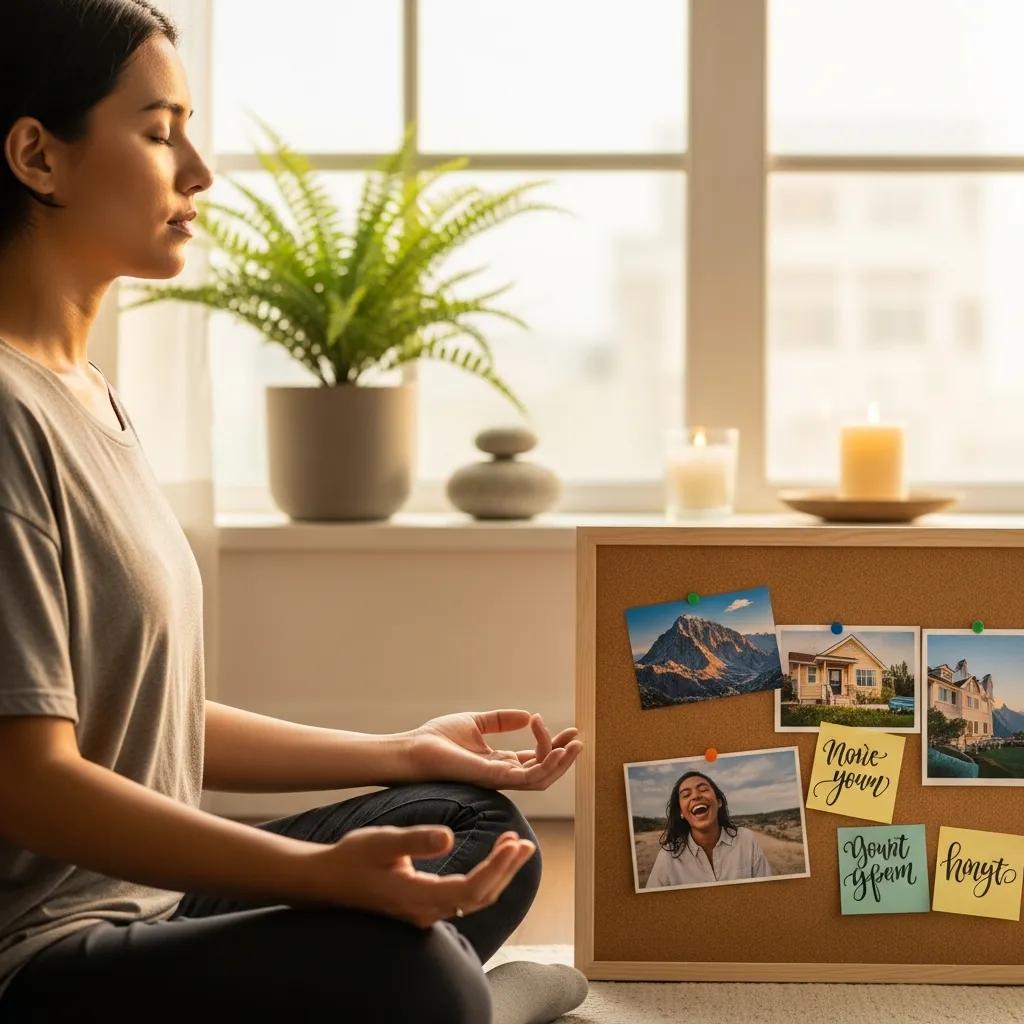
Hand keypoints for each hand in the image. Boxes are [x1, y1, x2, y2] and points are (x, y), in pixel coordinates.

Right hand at [308, 824, 535, 928]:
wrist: (326, 881)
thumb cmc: (352, 858)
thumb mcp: (381, 842)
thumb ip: (416, 840)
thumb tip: (449, 837)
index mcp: (418, 898)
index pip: (471, 888)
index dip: (497, 867)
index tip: (514, 843)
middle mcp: (425, 911)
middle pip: (480, 896)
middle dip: (506, 870)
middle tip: (525, 842)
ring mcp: (424, 912)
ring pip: (474, 898)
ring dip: (497, 873)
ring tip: (514, 845)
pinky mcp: (422, 906)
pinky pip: (463, 896)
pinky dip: (483, 877)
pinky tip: (491, 858)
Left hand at [406, 709, 582, 790]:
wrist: (413, 749)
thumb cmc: (436, 739)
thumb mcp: (476, 722)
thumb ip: (501, 721)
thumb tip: (528, 714)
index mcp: (498, 763)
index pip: (534, 759)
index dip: (552, 744)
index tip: (560, 724)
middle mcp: (502, 775)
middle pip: (543, 771)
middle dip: (563, 755)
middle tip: (577, 737)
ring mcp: (499, 779)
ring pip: (541, 778)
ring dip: (561, 762)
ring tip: (575, 744)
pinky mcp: (494, 778)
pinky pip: (529, 777)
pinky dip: (547, 764)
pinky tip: (556, 749)